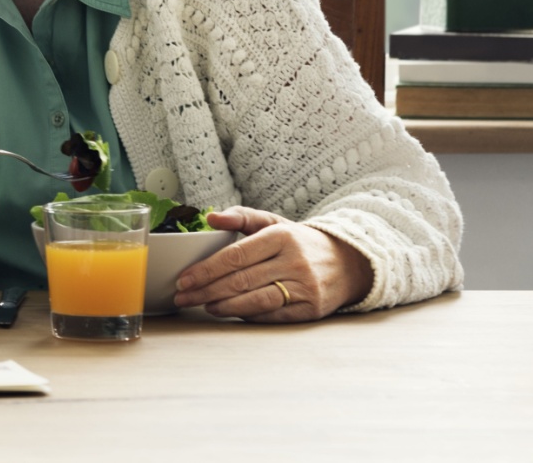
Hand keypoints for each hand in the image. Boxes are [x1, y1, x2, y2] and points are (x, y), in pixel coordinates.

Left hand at [172, 206, 373, 321]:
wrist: (349, 262)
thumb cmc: (300, 242)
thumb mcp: (274, 222)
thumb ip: (241, 216)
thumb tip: (210, 218)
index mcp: (281, 237)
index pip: (235, 255)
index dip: (206, 269)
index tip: (185, 278)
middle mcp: (294, 261)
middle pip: (241, 279)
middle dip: (206, 290)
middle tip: (183, 296)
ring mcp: (304, 287)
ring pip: (256, 300)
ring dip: (224, 305)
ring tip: (204, 305)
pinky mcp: (311, 309)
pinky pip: (273, 315)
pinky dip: (248, 315)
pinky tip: (230, 312)